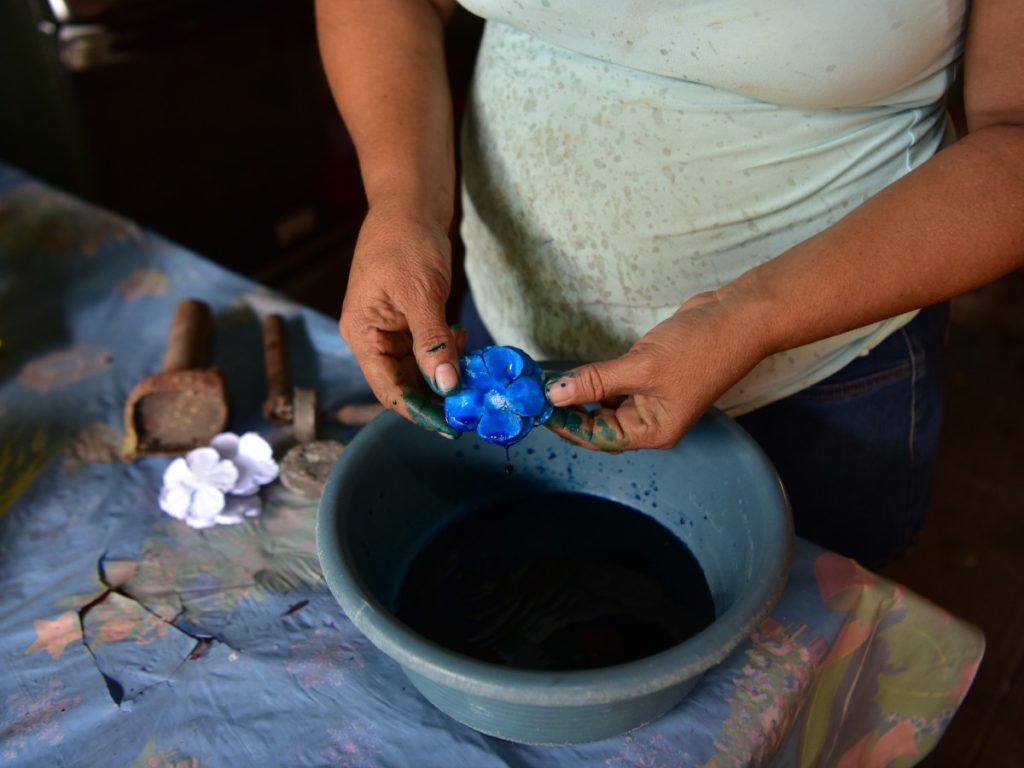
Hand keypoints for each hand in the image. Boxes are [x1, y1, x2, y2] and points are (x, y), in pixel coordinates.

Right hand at [339, 204, 462, 436]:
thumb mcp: (420, 293)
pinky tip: (465, 346)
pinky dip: (448, 353)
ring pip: (420, 369)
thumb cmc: (406, 241)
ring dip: (447, 374)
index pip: (388, 389)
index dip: (418, 412)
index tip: (451, 427)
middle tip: (473, 407)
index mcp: (363, 334)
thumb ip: (432, 341)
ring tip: (475, 377)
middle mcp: (374, 338)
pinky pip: (429, 349)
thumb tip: (447, 386)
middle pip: (405, 383)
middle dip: (438, 396)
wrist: (409, 203)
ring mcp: (392, 330)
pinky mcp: (411, 321)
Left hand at [543, 289, 771, 450]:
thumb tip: (555, 393)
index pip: (599, 437)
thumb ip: (596, 382)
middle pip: (598, 424)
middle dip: (567, 411)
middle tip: (532, 396)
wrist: (737, 316)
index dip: (566, 424)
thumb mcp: (641, 367)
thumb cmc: (700, 348)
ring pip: (603, 403)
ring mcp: (650, 397)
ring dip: (576, 394)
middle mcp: (650, 419)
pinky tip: (569, 373)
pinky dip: (591, 379)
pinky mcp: (648, 374)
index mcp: (654, 430)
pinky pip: (612, 383)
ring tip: (543, 384)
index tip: (536, 409)